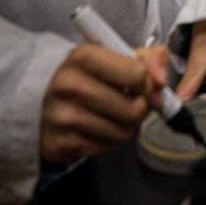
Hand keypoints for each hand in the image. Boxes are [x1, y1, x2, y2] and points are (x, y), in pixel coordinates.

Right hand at [40, 43, 165, 164]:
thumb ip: (150, 58)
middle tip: (132, 103)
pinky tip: (99, 128)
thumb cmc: (90, 77)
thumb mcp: (117, 56)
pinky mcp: (60, 144)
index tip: (139, 84)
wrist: (44, 104)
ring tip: (115, 115)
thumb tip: (161, 81)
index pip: (136, 73)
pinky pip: (106, 147)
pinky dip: (110, 140)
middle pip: (133, 108)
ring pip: (123, 132)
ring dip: (127, 126)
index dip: (146, 82)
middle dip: (140, 108)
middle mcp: (67, 85)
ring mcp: (60, 117)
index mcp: (83, 56)